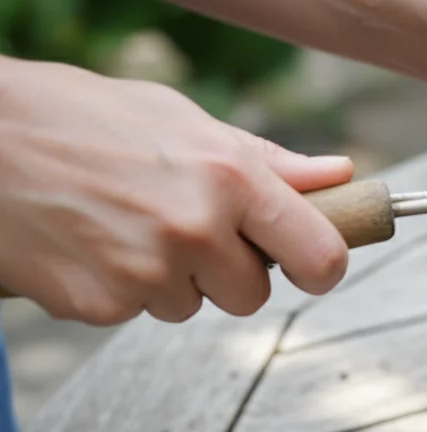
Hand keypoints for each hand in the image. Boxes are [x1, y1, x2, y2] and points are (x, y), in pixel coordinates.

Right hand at [0, 57, 353, 325]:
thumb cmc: (83, 118)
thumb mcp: (183, 120)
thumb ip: (269, 162)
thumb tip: (338, 176)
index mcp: (231, 177)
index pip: (320, 256)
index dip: (319, 267)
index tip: (309, 265)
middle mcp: (197, 228)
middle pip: (253, 295)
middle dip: (227, 271)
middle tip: (183, 226)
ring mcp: (147, 272)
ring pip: (192, 306)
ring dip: (170, 278)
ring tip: (124, 223)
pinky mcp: (102, 304)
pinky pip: (138, 313)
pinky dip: (120, 288)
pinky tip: (91, 242)